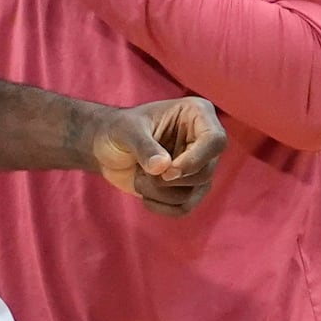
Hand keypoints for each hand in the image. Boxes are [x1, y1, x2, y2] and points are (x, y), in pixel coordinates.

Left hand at [88, 97, 226, 215]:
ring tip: (139, 178)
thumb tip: (163, 168)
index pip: (215, 141)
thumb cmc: (117, 128)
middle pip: (205, 172)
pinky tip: (145, 194)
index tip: (167, 172)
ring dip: (160, 193)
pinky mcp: (188, 186)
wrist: (104, 146)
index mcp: (197, 114)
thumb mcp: (126, 131)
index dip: (194, 160)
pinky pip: (186, 207)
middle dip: (169, 180)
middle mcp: (203, 139)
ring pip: (195, 192)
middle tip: (142, 172)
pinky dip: (163, 206)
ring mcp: (198, 164)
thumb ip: (144, 147)